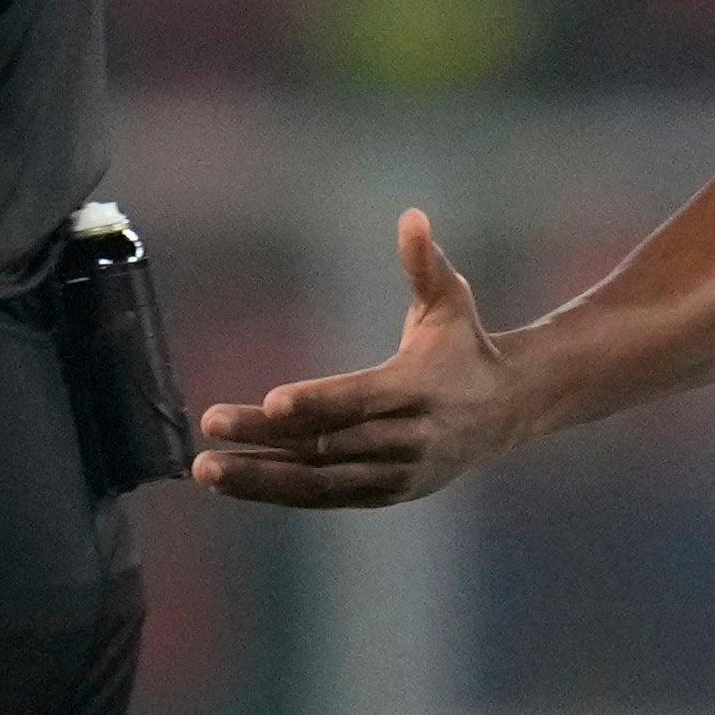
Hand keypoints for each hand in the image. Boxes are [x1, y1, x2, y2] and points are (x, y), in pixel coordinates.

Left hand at [194, 210, 525, 510]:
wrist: (508, 412)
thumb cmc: (465, 347)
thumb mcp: (451, 301)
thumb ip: (425, 264)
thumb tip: (412, 217)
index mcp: (421, 388)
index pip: (362, 399)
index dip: (317, 402)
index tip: (272, 401)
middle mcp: (409, 438)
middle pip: (328, 443)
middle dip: (265, 438)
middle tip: (209, 426)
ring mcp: (396, 473)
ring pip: (320, 482)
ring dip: (260, 477)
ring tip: (206, 468)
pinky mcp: (385, 494)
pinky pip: (324, 496)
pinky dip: (279, 491)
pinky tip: (234, 481)